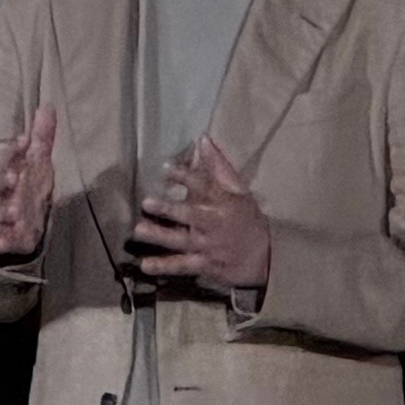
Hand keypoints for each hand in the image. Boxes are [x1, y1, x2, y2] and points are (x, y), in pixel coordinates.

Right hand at [0, 103, 61, 260]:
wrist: (25, 224)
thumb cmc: (32, 189)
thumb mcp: (40, 162)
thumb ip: (43, 137)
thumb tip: (48, 106)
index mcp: (12, 173)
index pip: (12, 159)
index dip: (15, 151)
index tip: (22, 141)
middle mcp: (5, 194)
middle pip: (1, 186)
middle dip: (5, 182)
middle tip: (13, 178)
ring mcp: (4, 216)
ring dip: (4, 211)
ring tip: (14, 211)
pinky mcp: (7, 238)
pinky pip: (1, 240)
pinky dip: (1, 241)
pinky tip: (1, 242)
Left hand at [130, 136, 274, 303]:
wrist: (266, 257)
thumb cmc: (246, 218)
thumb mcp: (239, 190)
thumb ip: (218, 166)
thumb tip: (202, 138)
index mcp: (224, 202)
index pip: (205, 186)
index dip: (186, 176)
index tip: (166, 168)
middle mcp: (215, 224)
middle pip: (191, 216)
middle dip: (170, 210)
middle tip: (147, 202)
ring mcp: (209, 246)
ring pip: (183, 241)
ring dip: (161, 236)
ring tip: (139, 230)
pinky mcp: (205, 264)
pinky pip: (183, 265)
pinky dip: (165, 266)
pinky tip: (145, 265)